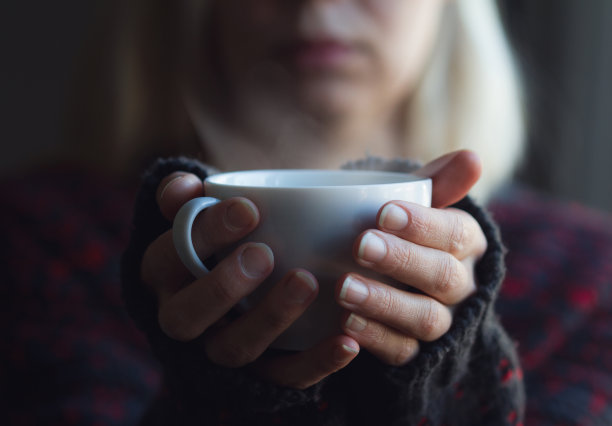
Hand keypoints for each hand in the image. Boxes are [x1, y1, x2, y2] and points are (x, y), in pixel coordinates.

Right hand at [140, 172, 358, 389]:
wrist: (239, 288)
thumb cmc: (222, 241)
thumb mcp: (202, 216)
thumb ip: (189, 199)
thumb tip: (183, 185)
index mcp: (164, 274)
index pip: (170, 257)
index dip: (205, 234)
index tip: (249, 209)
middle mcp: (184, 317)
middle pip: (188, 315)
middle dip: (224, 286)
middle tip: (264, 254)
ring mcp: (221, 348)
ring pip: (234, 348)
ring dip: (270, 318)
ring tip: (307, 282)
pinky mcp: (261, 373)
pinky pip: (284, 377)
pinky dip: (316, 363)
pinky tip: (347, 341)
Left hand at [335, 150, 487, 365]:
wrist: (395, 279)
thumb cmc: (403, 231)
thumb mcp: (417, 203)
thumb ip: (438, 182)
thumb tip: (472, 157)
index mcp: (466, 243)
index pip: (456, 234)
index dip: (424, 225)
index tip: (384, 213)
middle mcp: (461, 285)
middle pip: (442, 277)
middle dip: (401, 260)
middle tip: (359, 245)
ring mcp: (442, 322)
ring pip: (424, 318)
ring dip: (384, 303)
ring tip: (344, 288)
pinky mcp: (418, 352)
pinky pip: (402, 351)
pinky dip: (375, 338)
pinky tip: (345, 323)